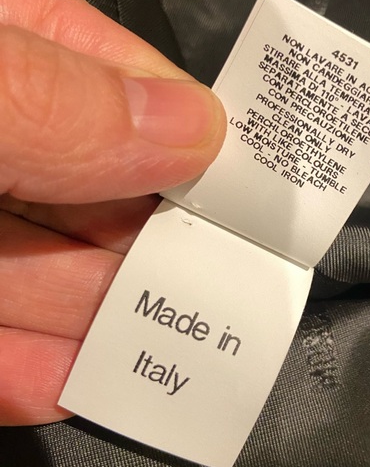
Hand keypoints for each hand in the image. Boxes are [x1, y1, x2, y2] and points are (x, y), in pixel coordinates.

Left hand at [0, 0, 225, 424]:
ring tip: (171, 348)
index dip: (185, 130)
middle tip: (227, 282)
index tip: (250, 183)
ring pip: (36, 273)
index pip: (114, 81)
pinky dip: (21, 370)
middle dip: (156, 241)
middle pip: (89, 190)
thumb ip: (54, 98)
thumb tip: (193, 126)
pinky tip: (75, 385)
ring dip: (101, 319)